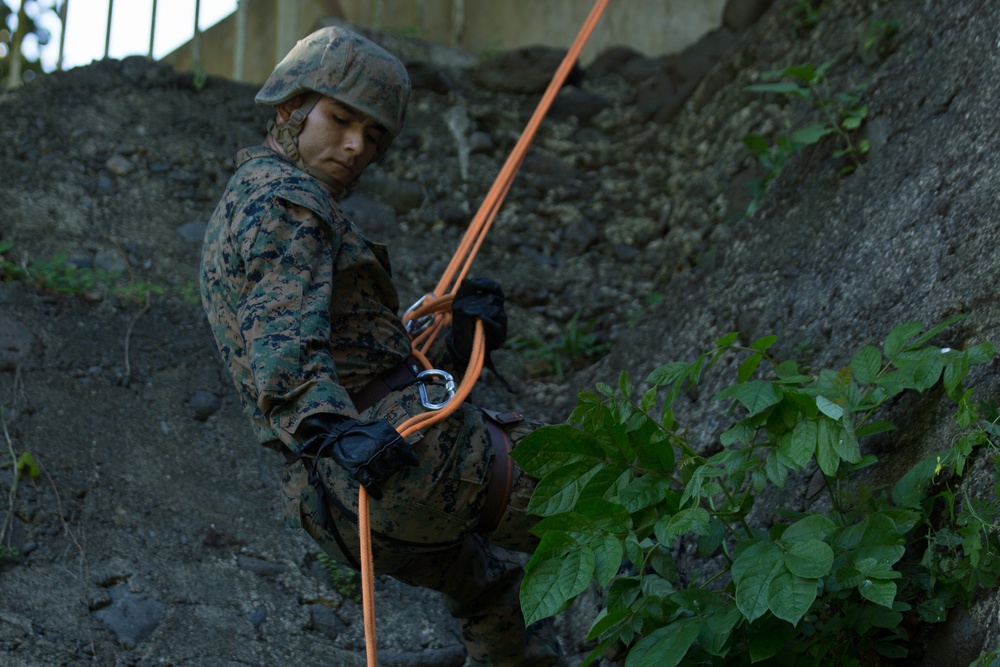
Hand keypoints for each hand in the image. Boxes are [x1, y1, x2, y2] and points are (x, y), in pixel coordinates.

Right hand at [296, 415, 418, 499]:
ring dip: (384, 478)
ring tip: (381, 476)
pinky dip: (375, 491)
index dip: (411, 459)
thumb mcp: (380, 427)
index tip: (414, 463)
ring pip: (384, 475)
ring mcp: (369, 459)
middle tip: (389, 468)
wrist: (338, 433)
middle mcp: (381, 448)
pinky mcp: (358, 468)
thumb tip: (406, 450)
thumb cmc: (362, 430)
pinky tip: (378, 495)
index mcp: (388, 437)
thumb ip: (393, 437)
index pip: (405, 451)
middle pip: (395, 466)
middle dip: (394, 468)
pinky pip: (370, 483)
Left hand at [448, 277, 506, 363]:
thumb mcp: (460, 305)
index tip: (472, 283)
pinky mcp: (500, 337)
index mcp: (493, 302)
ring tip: (464, 312)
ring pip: (496, 311)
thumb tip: (467, 281)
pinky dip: (488, 320)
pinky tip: (479, 317)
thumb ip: (464, 292)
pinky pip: (497, 326)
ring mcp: (501, 324)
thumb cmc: (463, 323)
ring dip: (478, 309)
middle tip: (460, 306)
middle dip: (476, 299)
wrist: (462, 345)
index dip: (486, 284)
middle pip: (494, 298)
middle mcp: (500, 311)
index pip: (495, 288)